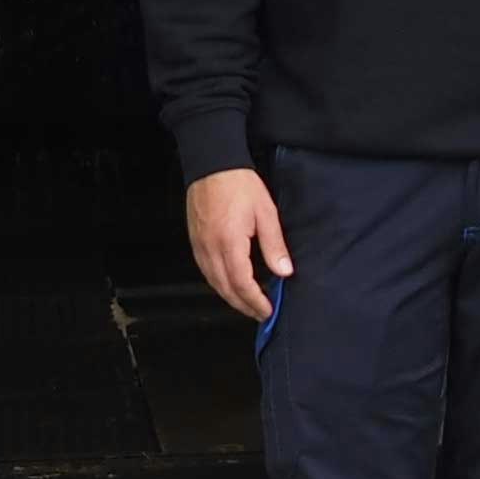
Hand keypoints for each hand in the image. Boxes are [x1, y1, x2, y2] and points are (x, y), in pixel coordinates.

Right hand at [187, 168, 292, 321]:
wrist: (212, 164)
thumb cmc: (239, 184)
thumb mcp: (266, 213)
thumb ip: (274, 245)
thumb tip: (284, 271)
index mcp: (229, 242)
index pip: (241, 283)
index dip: (255, 301)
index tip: (268, 311)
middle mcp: (210, 248)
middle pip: (225, 288)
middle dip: (243, 306)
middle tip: (260, 314)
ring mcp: (199, 246)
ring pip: (213, 282)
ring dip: (230, 298)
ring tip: (248, 305)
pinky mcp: (195, 241)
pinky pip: (206, 271)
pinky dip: (219, 284)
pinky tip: (230, 286)